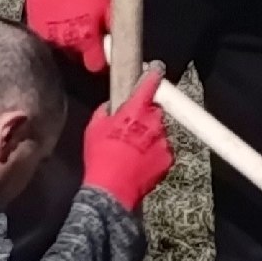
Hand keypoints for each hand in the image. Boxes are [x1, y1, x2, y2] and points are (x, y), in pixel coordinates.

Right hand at [22, 0, 110, 73]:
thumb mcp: (106, 4)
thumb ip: (114, 26)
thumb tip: (123, 41)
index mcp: (86, 41)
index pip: (95, 66)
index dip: (100, 61)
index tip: (102, 53)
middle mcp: (67, 45)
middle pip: (78, 60)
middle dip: (84, 50)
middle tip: (87, 32)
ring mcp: (49, 39)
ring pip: (63, 51)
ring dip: (68, 42)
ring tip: (71, 25)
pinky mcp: (36, 30)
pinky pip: (48, 40)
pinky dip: (54, 34)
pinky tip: (58, 22)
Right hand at [81, 66, 171, 210]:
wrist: (112, 190)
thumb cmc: (100, 158)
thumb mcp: (93, 129)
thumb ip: (105, 111)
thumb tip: (111, 106)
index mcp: (135, 111)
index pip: (148, 86)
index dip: (153, 76)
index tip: (156, 70)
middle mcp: (153, 123)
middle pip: (154, 111)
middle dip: (145, 116)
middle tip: (131, 128)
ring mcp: (163, 141)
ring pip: (159, 131)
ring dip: (150, 136)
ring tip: (133, 150)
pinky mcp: (168, 158)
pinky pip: (164, 149)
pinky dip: (155, 153)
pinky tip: (140, 162)